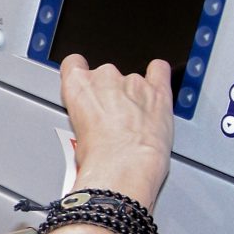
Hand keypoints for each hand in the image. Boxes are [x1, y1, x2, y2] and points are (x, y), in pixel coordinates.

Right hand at [59, 54, 172, 209]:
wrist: (123, 168)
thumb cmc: (99, 159)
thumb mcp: (77, 136)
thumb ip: (86, 118)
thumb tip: (93, 127)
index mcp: (78, 86)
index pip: (74, 64)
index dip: (80, 73)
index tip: (85, 84)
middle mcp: (105, 77)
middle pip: (105, 73)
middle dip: (110, 92)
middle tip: (114, 117)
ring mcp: (133, 82)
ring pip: (132, 79)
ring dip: (134, 94)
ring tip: (137, 120)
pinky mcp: (158, 91)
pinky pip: (160, 70)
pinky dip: (158, 77)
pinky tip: (156, 87)